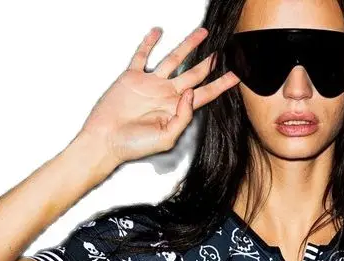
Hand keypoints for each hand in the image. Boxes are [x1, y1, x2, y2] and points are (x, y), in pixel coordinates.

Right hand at [78, 25, 239, 165]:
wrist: (106, 140)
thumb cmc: (134, 145)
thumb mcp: (167, 137)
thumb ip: (183, 116)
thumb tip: (191, 92)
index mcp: (176, 110)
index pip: (204, 94)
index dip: (221, 84)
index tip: (236, 76)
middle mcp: (166, 95)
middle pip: (193, 74)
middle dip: (209, 63)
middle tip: (223, 51)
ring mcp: (150, 84)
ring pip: (173, 59)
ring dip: (187, 46)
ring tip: (202, 34)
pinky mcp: (132, 77)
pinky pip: (142, 56)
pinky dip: (149, 43)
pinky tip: (158, 32)